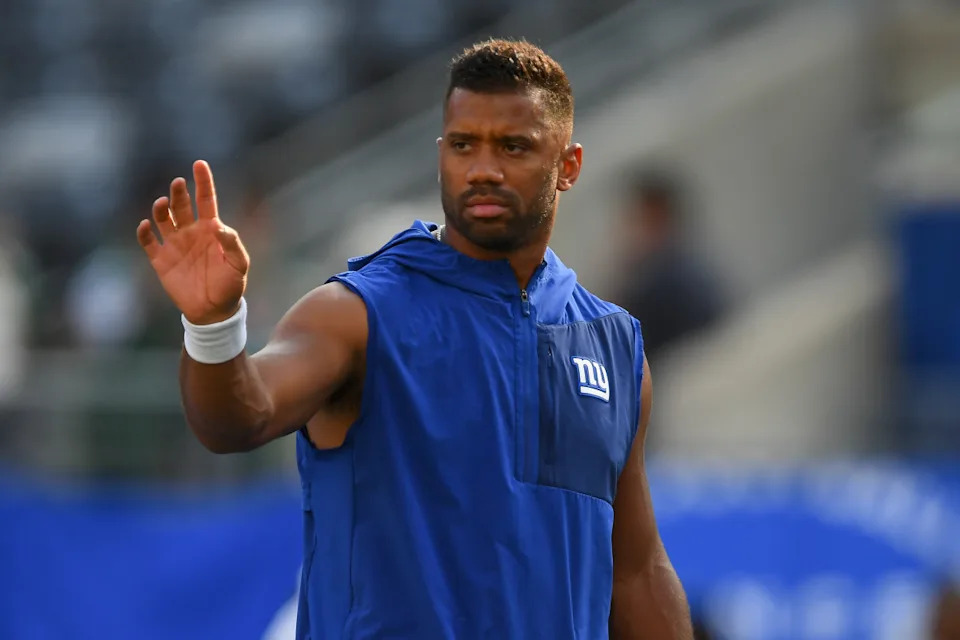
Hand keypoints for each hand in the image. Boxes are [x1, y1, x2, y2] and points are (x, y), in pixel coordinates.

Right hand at [137, 160, 249, 324]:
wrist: (214, 311)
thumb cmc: (230, 285)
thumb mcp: (240, 264)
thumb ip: (232, 244)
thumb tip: (218, 226)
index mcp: (211, 229)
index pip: (206, 199)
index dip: (203, 181)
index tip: (199, 164)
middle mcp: (191, 232)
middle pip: (182, 204)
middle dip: (179, 192)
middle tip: (178, 183)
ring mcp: (174, 244)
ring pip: (163, 218)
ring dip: (161, 208)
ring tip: (163, 204)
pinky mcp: (161, 260)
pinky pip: (148, 241)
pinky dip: (144, 232)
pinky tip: (147, 225)